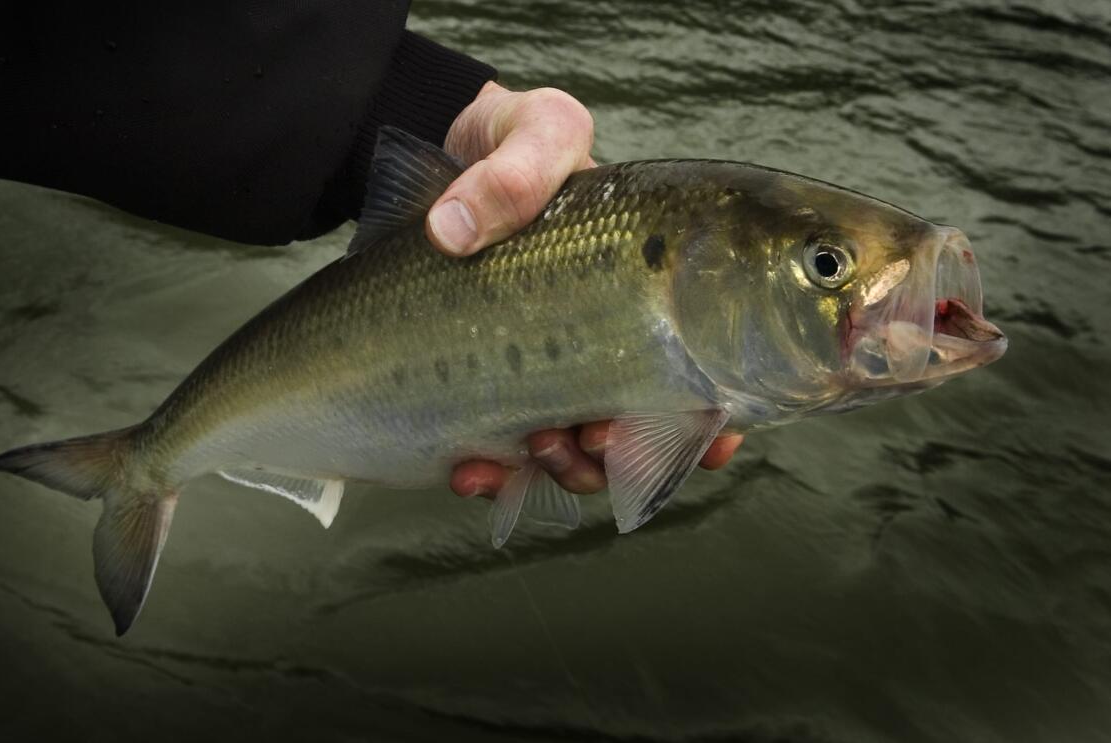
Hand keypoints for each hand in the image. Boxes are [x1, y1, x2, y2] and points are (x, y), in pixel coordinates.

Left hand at [430, 82, 742, 498]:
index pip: (706, 366)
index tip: (712, 432)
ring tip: (538, 445)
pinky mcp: (489, 396)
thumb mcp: (530, 131)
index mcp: (645, 289)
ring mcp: (548, 375)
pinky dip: (493, 478)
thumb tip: (453, 231)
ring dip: (571, 469)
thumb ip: (517, 167)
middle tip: (598, 436)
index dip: (717, 414)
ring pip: (582, 456)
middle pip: (646, 429)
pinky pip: (504, 460)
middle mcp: (606, 342)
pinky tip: (469, 470)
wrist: (437, 169)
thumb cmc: (508, 141)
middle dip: (632, 452)